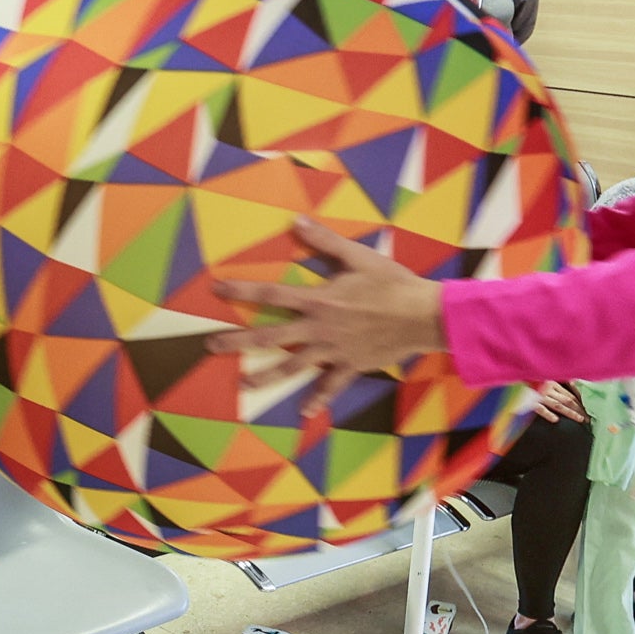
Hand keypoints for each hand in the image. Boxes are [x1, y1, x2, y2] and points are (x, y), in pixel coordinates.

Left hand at [207, 219, 444, 390]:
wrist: (422, 316)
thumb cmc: (391, 283)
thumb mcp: (357, 257)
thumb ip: (324, 241)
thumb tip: (296, 221)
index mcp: (318, 300)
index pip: (271, 294)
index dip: (242, 290)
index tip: (216, 288)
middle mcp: (319, 328)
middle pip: (271, 336)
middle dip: (238, 341)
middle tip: (212, 345)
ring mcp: (333, 351)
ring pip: (293, 367)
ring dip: (266, 377)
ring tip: (244, 386)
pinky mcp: (351, 366)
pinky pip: (331, 386)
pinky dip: (318, 399)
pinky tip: (304, 411)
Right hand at [532, 381, 587, 421]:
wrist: (515, 373)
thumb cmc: (529, 377)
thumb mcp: (544, 377)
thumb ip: (557, 382)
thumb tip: (572, 384)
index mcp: (553, 383)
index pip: (570, 395)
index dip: (580, 403)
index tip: (586, 410)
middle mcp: (549, 389)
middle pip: (567, 400)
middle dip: (579, 409)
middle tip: (587, 419)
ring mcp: (540, 395)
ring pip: (558, 405)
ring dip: (570, 413)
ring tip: (579, 419)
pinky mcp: (530, 400)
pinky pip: (540, 408)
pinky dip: (548, 414)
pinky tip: (555, 420)